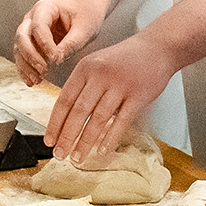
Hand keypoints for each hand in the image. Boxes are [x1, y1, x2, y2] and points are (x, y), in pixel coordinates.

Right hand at [14, 0, 102, 84]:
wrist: (85, 16)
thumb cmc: (86, 18)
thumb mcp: (84, 29)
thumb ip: (71, 43)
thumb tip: (56, 59)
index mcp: (45, 8)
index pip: (38, 27)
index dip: (45, 44)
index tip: (55, 59)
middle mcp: (31, 18)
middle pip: (22, 37)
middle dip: (30, 55)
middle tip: (44, 70)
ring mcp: (28, 31)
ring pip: (19, 49)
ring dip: (26, 66)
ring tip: (38, 80)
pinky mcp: (30, 44)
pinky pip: (22, 58)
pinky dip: (25, 70)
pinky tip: (31, 82)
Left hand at [44, 34, 177, 164]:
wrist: (157, 47)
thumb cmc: (124, 59)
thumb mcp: (97, 64)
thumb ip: (83, 86)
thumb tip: (66, 117)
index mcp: (85, 68)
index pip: (64, 99)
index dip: (55, 122)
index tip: (49, 140)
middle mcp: (100, 75)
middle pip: (78, 111)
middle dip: (67, 137)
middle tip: (59, 154)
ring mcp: (120, 85)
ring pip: (98, 119)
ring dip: (85, 142)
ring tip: (77, 157)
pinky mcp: (138, 95)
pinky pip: (121, 121)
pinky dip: (110, 138)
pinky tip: (102, 150)